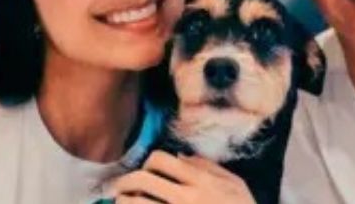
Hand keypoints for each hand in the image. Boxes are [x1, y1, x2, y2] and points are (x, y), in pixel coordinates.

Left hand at [108, 151, 254, 203]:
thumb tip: (181, 156)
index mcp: (201, 181)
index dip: (148, 163)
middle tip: (118, 188)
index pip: (162, 160)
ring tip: (120, 203)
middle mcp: (186, 199)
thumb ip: (210, 168)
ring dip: (123, 202)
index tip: (147, 171)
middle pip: (143, 180)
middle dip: (125, 182)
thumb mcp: (237, 185)